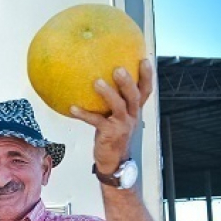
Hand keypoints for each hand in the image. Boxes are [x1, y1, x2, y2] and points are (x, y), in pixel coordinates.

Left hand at [70, 59, 153, 174]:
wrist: (113, 160)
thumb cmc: (112, 134)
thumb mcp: (116, 117)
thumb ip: (113, 102)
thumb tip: (98, 79)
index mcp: (134, 110)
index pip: (145, 91)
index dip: (147, 76)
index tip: (144, 60)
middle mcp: (131, 116)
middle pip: (134, 96)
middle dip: (128, 82)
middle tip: (118, 68)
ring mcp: (121, 125)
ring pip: (118, 106)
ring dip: (108, 94)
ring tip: (97, 82)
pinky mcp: (109, 133)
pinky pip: (96, 121)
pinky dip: (84, 114)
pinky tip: (73, 107)